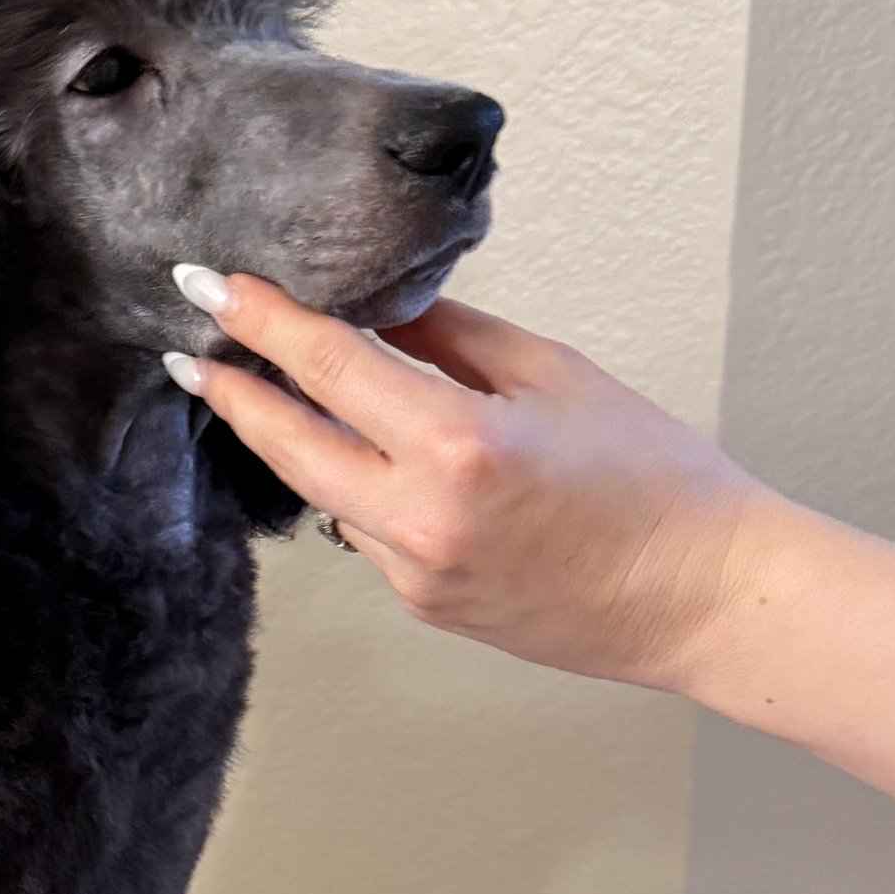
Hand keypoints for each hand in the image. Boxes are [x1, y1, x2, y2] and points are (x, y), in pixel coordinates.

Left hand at [164, 268, 762, 690]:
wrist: (705, 596)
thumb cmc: (656, 481)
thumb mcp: (555, 376)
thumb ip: (451, 337)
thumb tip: (378, 303)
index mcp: (458, 446)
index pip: (328, 366)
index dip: (262, 320)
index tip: (211, 285)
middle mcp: (421, 519)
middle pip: (290, 444)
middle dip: (233, 394)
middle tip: (189, 353)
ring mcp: (417, 574)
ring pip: (327, 493)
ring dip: (303, 444)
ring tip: (278, 393)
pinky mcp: (427, 608)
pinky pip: (369, 535)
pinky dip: (364, 492)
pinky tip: (386, 463)